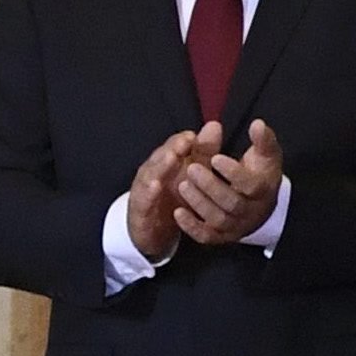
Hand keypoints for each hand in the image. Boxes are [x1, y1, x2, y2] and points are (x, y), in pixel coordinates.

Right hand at [123, 128, 205, 261]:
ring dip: (161, 166)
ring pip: (151, 175)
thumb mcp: (191, 173)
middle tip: (185, 142)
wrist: (152, 230)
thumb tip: (215, 124)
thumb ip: (203, 151)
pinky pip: (144, 199)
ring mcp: (144, 190)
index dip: (182, 140)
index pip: (173, 147)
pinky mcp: (140, 209)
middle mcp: (153, 173)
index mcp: (166, 163)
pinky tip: (157, 186)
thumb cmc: (173, 196)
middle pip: (161, 157)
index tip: (193, 135)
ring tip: (172, 158)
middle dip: (172, 148)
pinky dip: (149, 192)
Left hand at [173, 118, 284, 245]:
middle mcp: (252, 211)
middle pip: (231, 203)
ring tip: (182, 184)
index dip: (233, 173)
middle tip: (192, 168)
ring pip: (217, 219)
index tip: (216, 157)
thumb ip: (262, 139)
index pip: (252, 185)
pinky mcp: (221, 236)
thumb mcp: (265, 155)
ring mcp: (236, 226)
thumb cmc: (260, 174)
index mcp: (264, 189)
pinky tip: (177, 211)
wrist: (261, 205)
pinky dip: (191, 226)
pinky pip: (206, 237)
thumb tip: (257, 123)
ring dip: (198, 202)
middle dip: (210, 186)